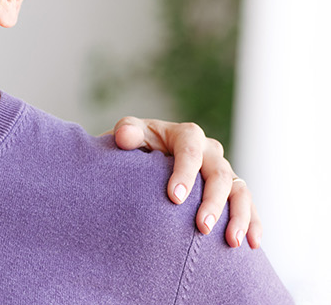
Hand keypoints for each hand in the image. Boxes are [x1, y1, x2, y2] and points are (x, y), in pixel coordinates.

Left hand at [110, 116, 259, 247]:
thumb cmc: (137, 145)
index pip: (190, 152)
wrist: (146, 157)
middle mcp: (211, 152)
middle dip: (213, 202)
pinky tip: (252, 244)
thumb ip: (127, 132)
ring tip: (232, 241)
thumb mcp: (129, 134)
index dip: (184, 174)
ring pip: (240, 192)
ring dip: (239, 216)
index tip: (174, 198)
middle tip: (202, 227)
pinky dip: (253, 224)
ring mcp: (224, 171)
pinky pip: (249, 207)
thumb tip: (124, 137)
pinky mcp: (232, 190)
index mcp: (187, 136)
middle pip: (219, 175)